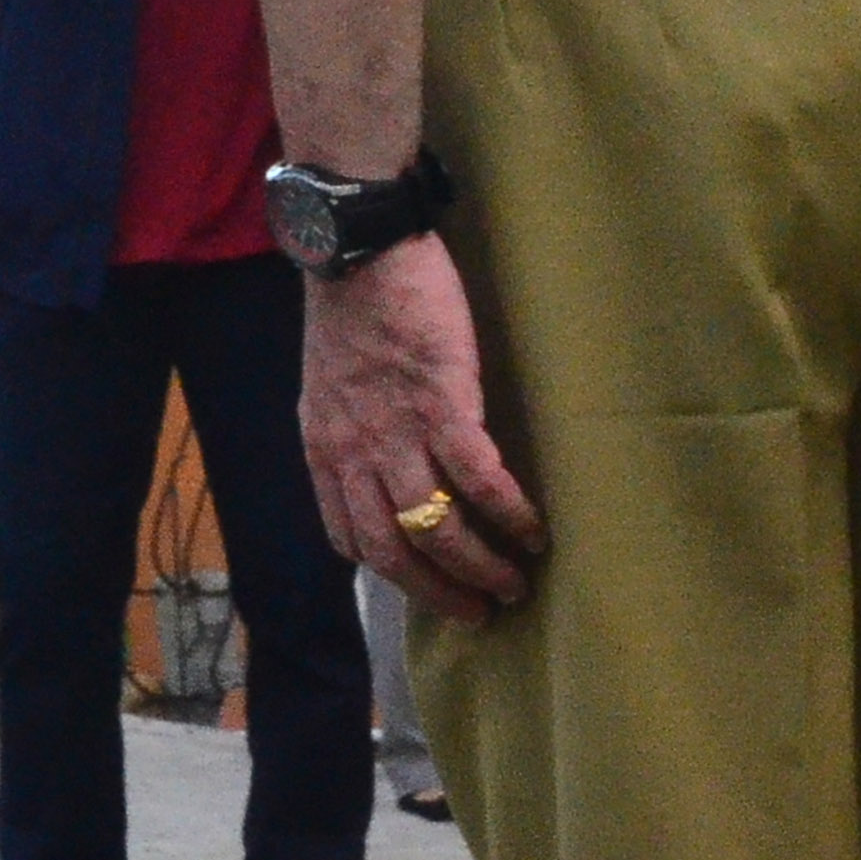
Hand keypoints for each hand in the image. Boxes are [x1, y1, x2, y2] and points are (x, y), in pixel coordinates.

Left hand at [300, 236, 542, 620]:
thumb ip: (347, 433)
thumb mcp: (326, 386)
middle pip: (394, 552)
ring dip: (481, 567)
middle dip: (440, 592)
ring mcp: (397, 432)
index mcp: (325, 449)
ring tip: (516, 582)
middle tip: (481, 610)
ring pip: (437, 529)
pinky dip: (509, 513)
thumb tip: (378, 471)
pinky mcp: (441, 404)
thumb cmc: (350, 309)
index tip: (424, 584)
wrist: (359, 249)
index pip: (350, 537)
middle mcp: (355, 453)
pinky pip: (479, 480)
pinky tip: (535, 529)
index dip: (390, 572)